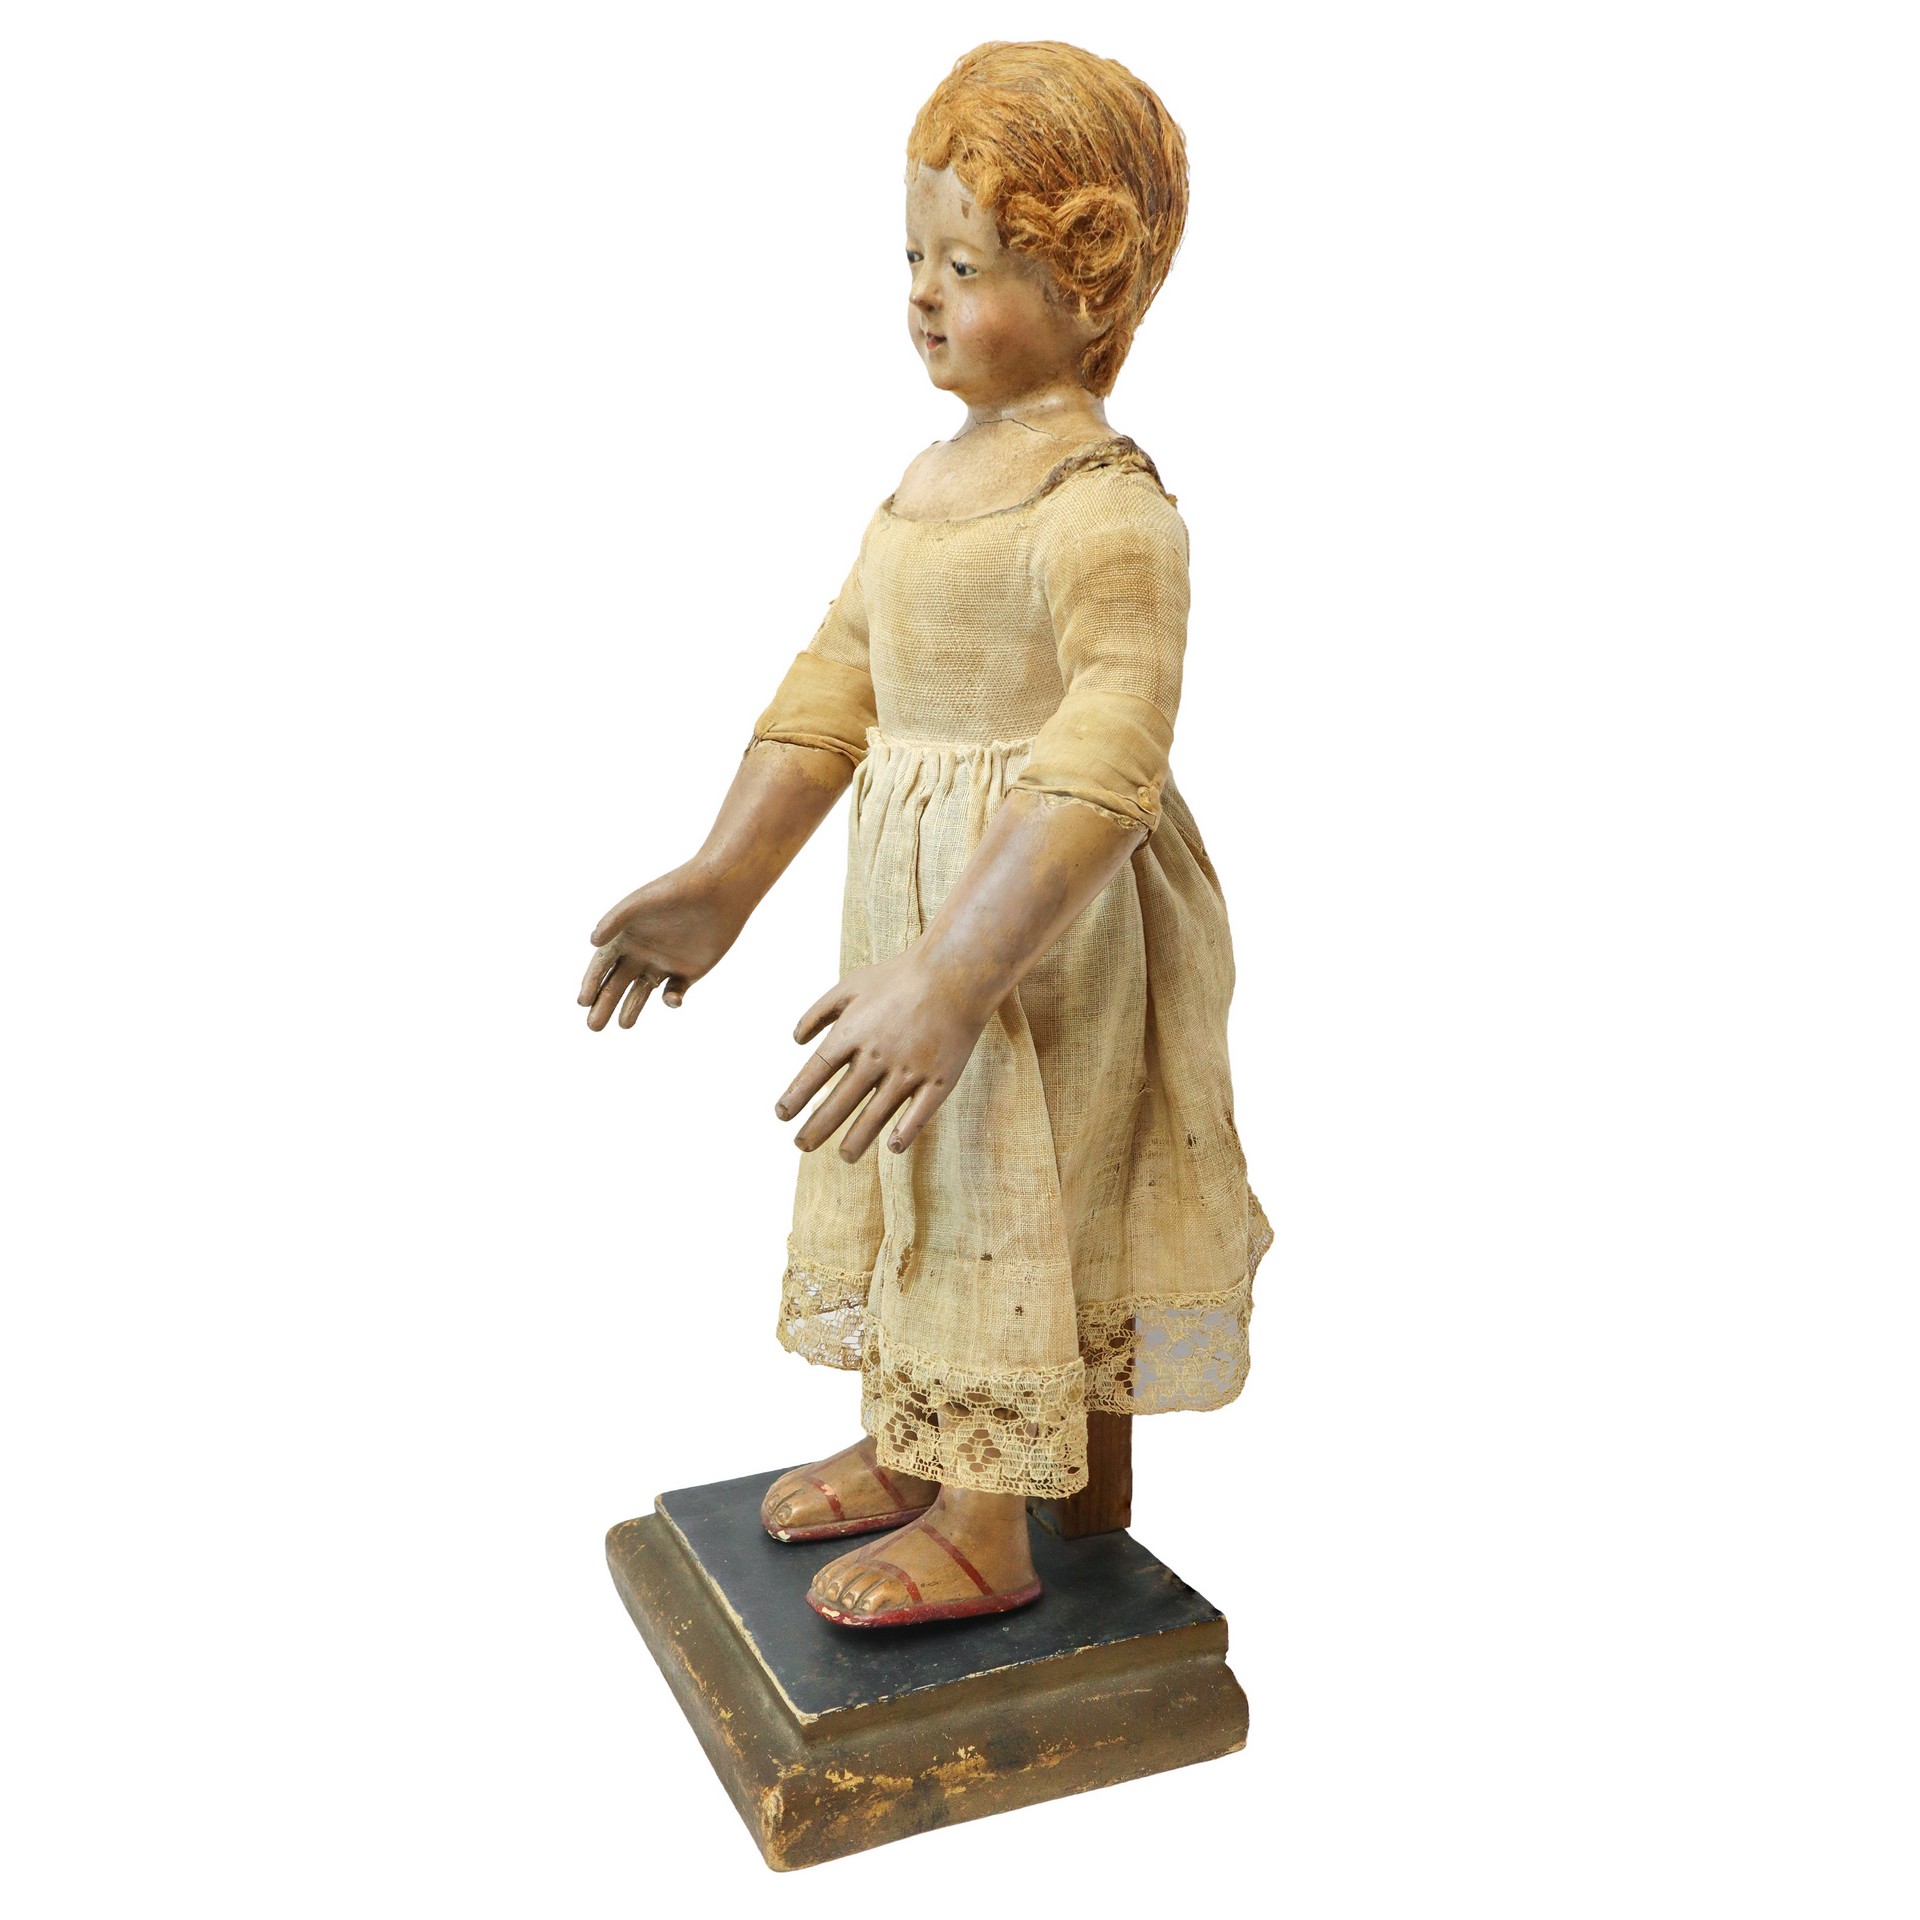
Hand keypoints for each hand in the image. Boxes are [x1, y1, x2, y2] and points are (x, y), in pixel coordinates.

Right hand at [578, 867, 745, 1030]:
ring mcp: (664, 963)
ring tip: (624, 1025)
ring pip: (642, 992)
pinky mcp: (689, 971)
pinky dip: (672, 1000)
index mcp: (626, 936)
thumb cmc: (675, 890)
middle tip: (593, 1026)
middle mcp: (641, 952)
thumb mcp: (641, 902)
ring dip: (632, 1009)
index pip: (602, 965)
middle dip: (604, 1004)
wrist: (718, 890)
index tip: (582, 1001)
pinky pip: (675, 992)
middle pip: (617, 984)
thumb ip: (616, 919)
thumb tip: (592, 942)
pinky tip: (671, 999)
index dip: (591, 983)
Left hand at [775, 949, 998, 1161]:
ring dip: (856, 1140)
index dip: (796, 1095)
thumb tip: (795, 1041)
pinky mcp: (939, 1079)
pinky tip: (892, 1147)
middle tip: (801, 1146)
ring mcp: (910, 1069)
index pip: (816, 1071)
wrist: (957, 971)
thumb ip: (818, 1012)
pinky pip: (919, 1114)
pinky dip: (905, 1132)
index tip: (781, 1114)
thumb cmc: (898, 977)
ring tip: (844, 1157)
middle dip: (817, 1128)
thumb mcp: (850, 985)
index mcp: (853, 1032)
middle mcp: (877, 1055)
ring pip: (876, 1115)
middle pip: (840, 1100)